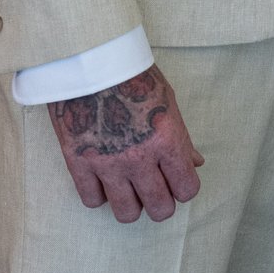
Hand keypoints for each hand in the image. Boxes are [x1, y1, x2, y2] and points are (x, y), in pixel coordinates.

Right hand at [46, 65, 205, 223]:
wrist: (89, 59)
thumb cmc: (133, 74)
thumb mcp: (168, 100)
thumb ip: (182, 137)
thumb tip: (196, 162)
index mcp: (166, 138)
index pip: (187, 188)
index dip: (185, 187)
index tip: (178, 179)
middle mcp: (139, 156)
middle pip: (160, 209)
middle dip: (162, 203)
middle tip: (156, 189)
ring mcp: (107, 163)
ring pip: (126, 213)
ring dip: (132, 203)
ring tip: (129, 187)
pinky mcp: (78, 163)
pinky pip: (92, 201)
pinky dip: (99, 194)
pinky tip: (103, 178)